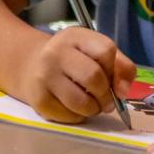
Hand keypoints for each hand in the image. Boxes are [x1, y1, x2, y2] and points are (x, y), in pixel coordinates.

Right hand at [20, 26, 135, 122]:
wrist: (30, 66)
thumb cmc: (72, 60)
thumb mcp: (95, 51)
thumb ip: (120, 66)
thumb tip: (123, 92)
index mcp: (75, 37)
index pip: (106, 50)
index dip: (114, 69)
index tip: (111, 77)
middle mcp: (56, 53)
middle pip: (94, 77)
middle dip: (106, 95)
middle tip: (106, 101)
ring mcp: (45, 76)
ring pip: (82, 102)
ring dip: (94, 109)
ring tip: (92, 106)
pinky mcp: (39, 99)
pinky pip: (69, 116)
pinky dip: (78, 116)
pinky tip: (74, 108)